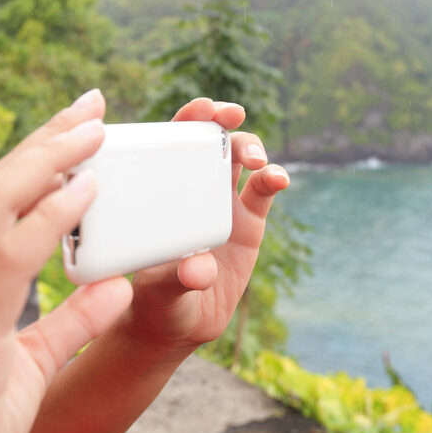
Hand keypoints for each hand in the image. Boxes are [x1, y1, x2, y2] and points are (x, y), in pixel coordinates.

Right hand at [0, 90, 132, 432]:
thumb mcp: (25, 368)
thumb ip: (67, 323)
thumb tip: (114, 285)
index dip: (37, 155)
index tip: (78, 124)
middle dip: (47, 138)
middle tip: (93, 103)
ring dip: (50, 160)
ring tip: (96, 131)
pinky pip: (9, 261)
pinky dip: (48, 218)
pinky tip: (85, 193)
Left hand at [124, 98, 289, 351]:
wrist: (176, 324)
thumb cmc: (152, 300)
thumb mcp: (155, 292)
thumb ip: (174, 279)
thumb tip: (198, 270)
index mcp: (161, 190)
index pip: (171, 140)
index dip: (189, 117)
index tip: (204, 109)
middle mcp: (191, 187)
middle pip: (210, 138)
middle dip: (223, 121)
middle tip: (231, 118)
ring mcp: (222, 202)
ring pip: (241, 158)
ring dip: (251, 147)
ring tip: (257, 163)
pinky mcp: (248, 223)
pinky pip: (263, 191)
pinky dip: (274, 177)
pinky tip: (279, 177)